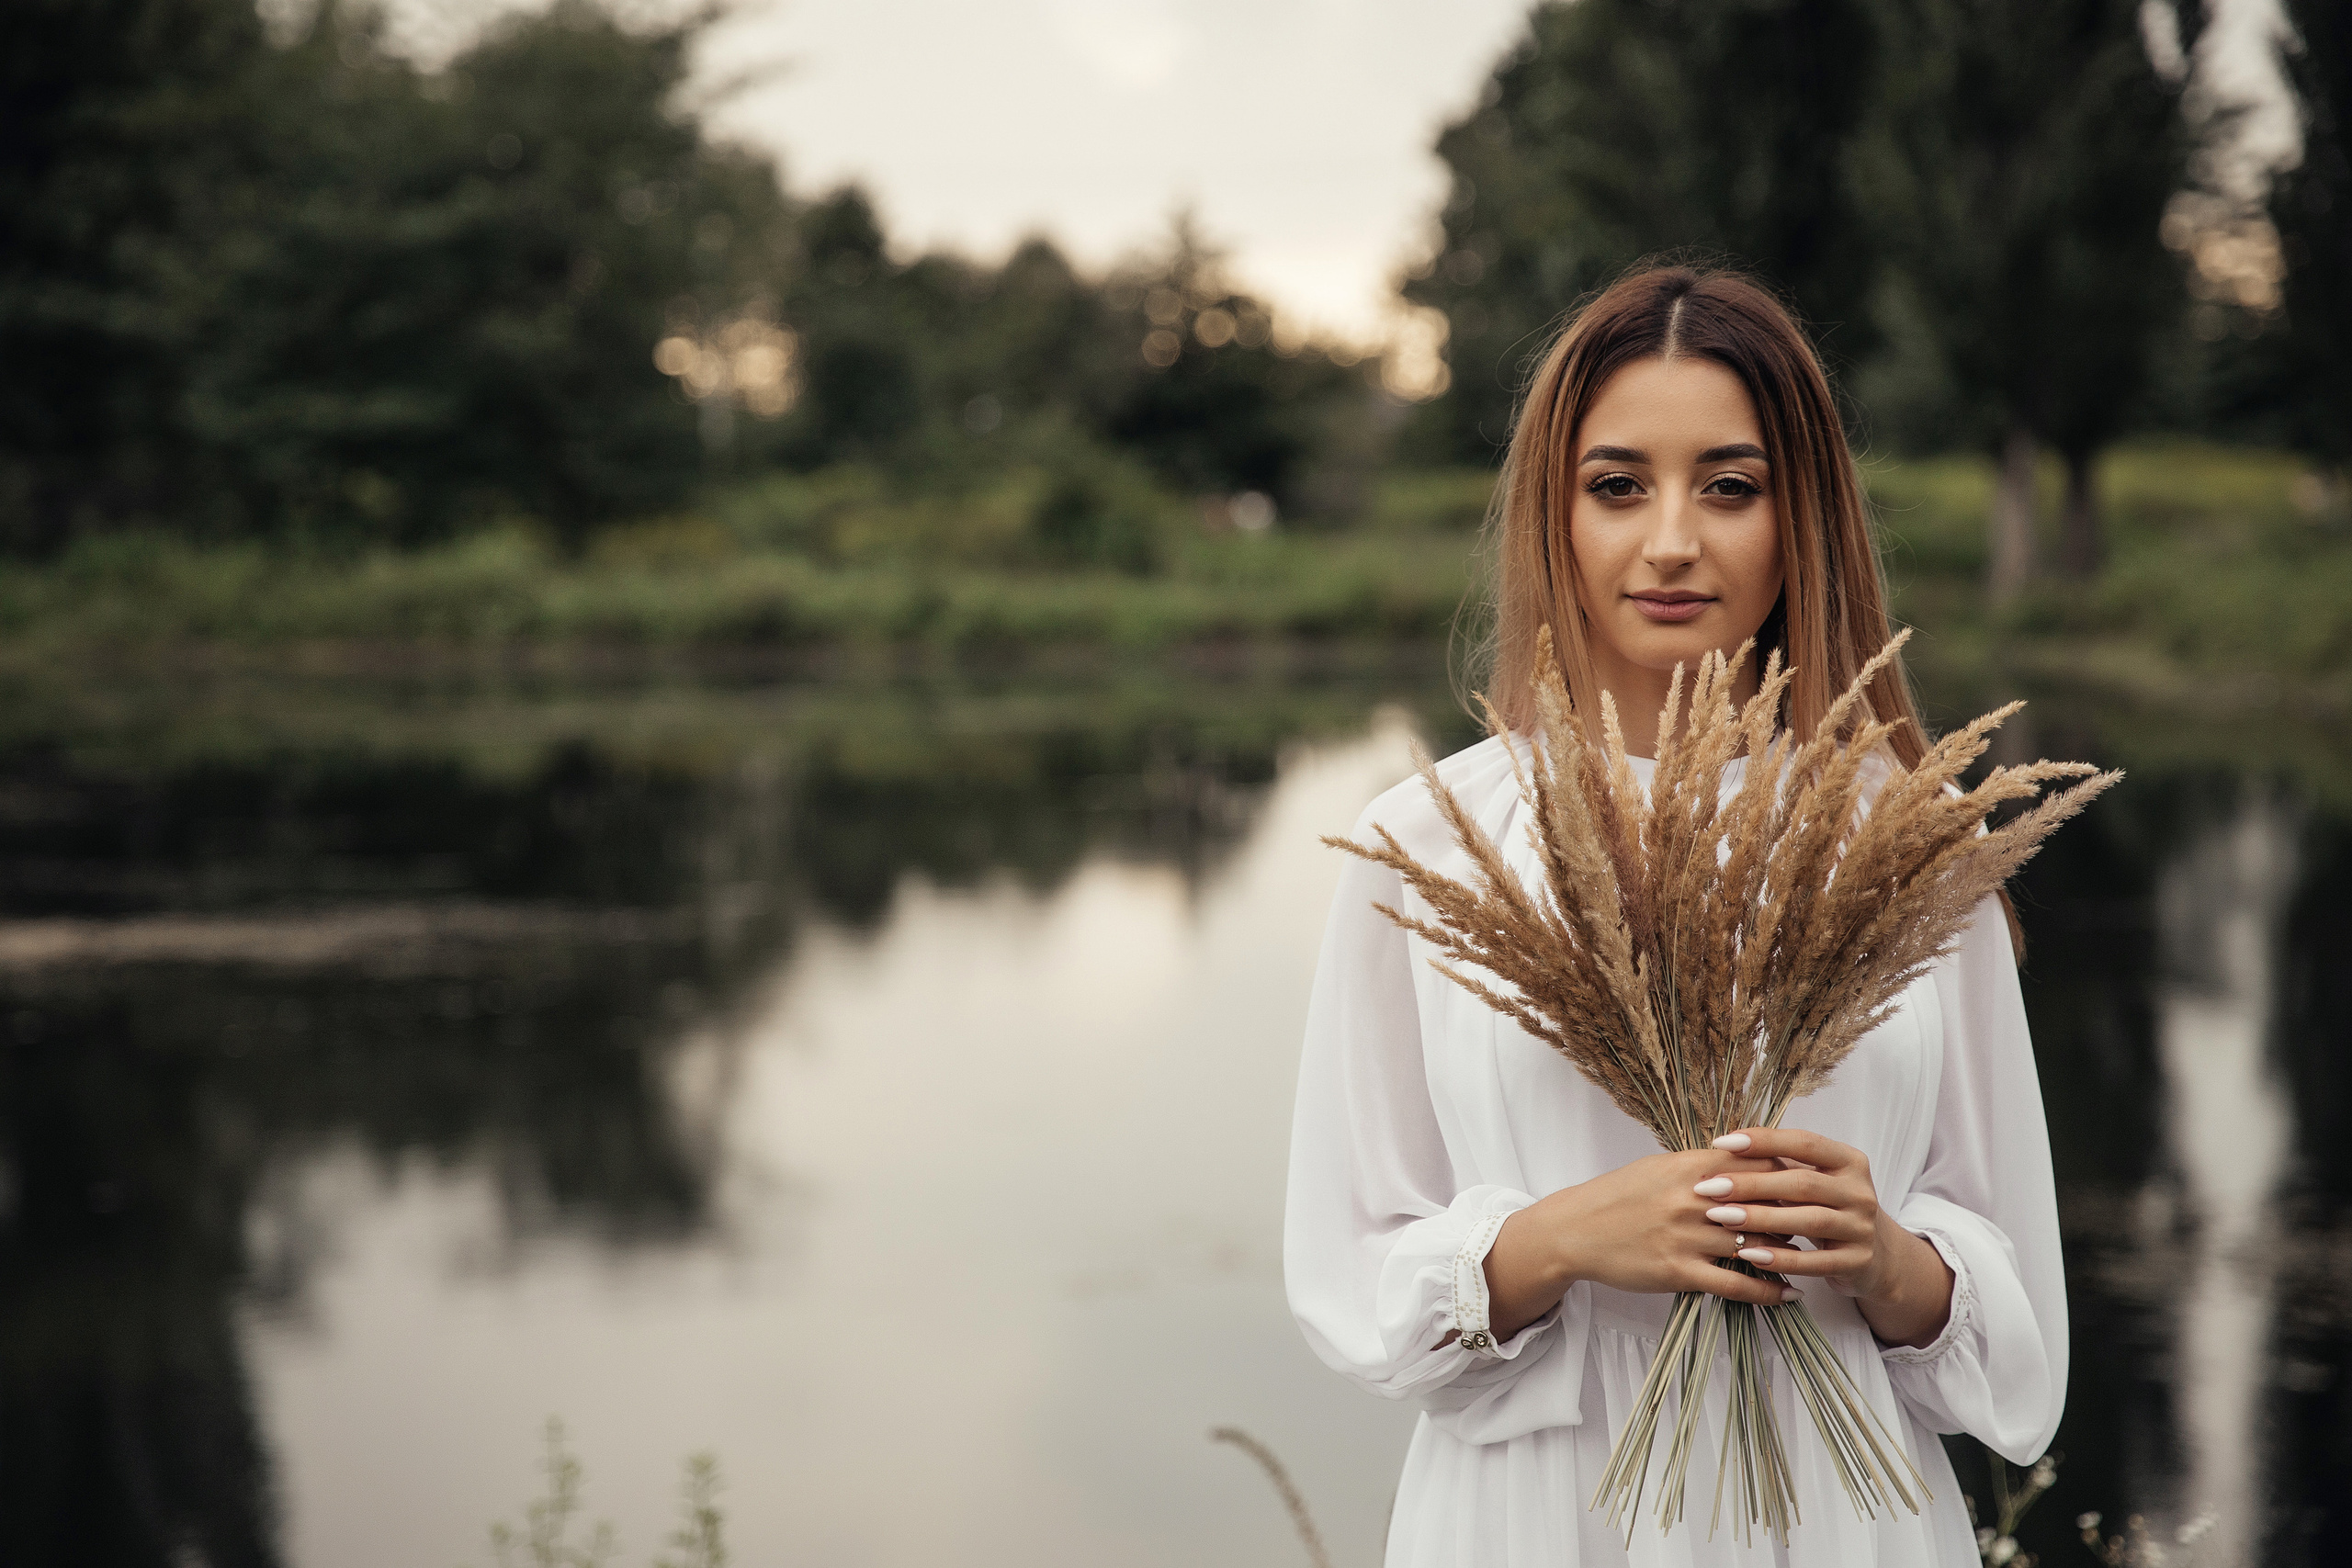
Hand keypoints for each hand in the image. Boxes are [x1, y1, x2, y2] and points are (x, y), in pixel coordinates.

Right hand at [1480, 1147, 1796, 1341]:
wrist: (1575, 1231)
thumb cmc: (1618, 1197)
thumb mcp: (1659, 1169)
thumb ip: (1701, 1167)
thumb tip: (1744, 1161)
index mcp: (1688, 1167)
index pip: (1757, 1164)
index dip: (1789, 1175)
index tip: (1810, 1186)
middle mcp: (1691, 1199)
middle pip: (1764, 1205)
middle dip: (1796, 1217)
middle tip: (1822, 1226)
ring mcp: (1685, 1237)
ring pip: (1755, 1246)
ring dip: (1789, 1257)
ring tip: (1814, 1263)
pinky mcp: (1678, 1272)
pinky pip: (1735, 1285)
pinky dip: (1767, 1292)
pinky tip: (1787, 1295)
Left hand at [1696, 1128, 1954, 1348]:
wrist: (1877, 1255)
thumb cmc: (1828, 1208)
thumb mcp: (1814, 1181)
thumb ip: (1781, 1165)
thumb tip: (1723, 1150)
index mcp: (1849, 1161)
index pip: (1804, 1143)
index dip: (1763, 1140)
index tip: (1721, 1143)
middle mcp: (1860, 1192)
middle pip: (1802, 1184)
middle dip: (1751, 1185)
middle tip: (1709, 1189)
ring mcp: (1862, 1228)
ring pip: (1808, 1221)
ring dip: (1761, 1220)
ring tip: (1721, 1218)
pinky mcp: (1859, 1262)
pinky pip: (1815, 1262)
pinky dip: (1781, 1259)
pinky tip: (1749, 1255)